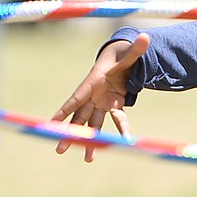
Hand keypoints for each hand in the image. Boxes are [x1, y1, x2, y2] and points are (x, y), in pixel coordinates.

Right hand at [51, 33, 149, 162]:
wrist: (122, 59)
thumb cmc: (121, 56)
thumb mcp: (129, 54)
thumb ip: (136, 50)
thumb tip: (146, 37)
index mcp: (92, 83)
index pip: (75, 99)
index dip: (64, 112)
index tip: (51, 124)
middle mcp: (94, 95)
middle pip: (78, 118)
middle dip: (69, 133)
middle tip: (59, 148)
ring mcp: (102, 102)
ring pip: (92, 124)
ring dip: (89, 141)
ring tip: (87, 159)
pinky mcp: (113, 106)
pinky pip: (116, 121)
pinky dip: (120, 130)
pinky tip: (124, 142)